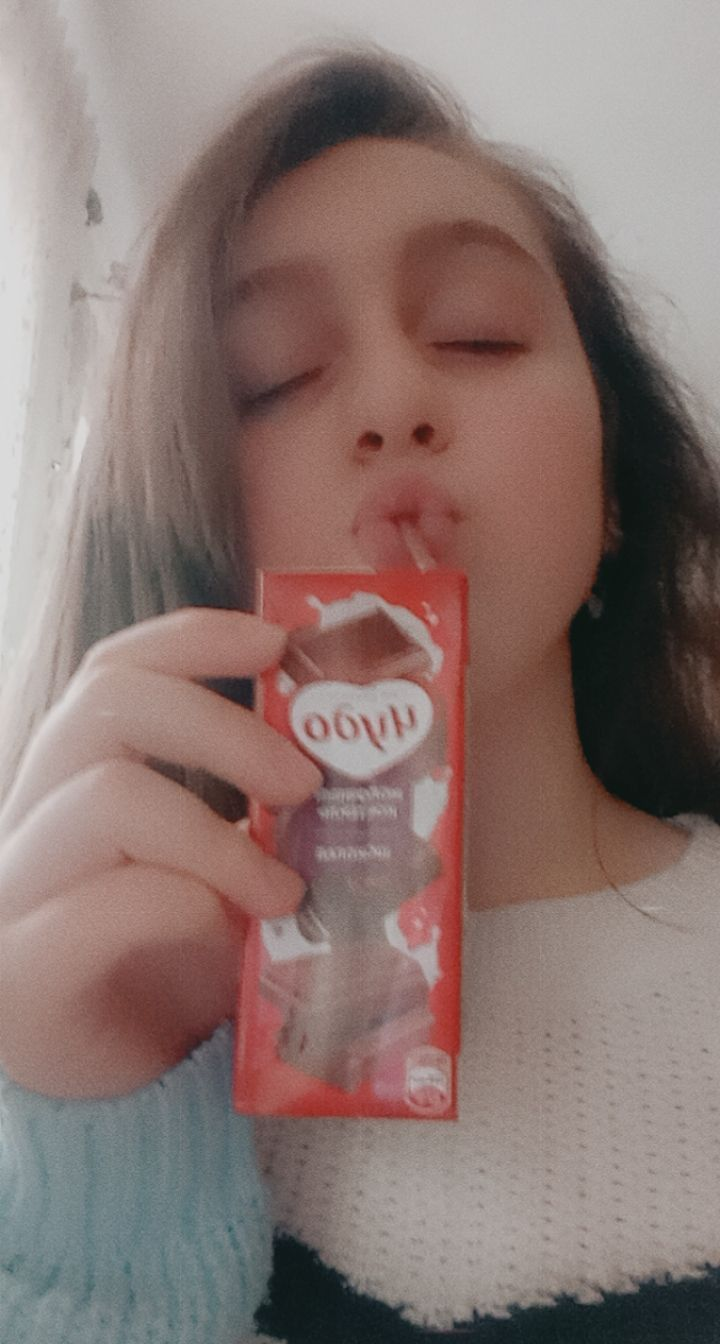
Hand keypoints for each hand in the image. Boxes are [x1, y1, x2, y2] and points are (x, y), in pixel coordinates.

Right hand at [0, 608, 320, 1097]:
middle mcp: (34, 812)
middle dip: (224, 726)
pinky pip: (98, 908)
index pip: (116, 668)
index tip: (277, 641)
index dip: (195, 638)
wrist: (107, 1082)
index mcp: (80, 774)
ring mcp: (19, 886)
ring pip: (105, 796)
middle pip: (107, 701)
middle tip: (306, 781)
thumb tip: (372, 770)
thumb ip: (269, 819)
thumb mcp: (231, 871)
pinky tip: (224, 938)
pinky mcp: (22, 968)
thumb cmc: (176, 961)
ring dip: (217, 837)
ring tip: (284, 891)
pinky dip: (181, 910)